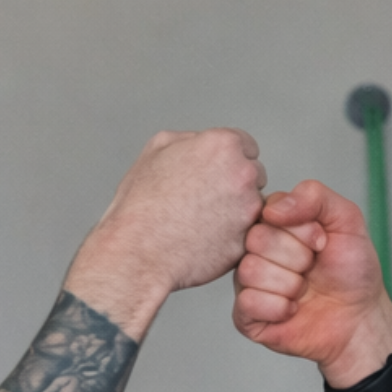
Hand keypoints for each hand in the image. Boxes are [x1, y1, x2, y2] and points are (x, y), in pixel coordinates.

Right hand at [69, 129, 267, 334]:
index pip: (246, 146)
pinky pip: (247, 234)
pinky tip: (204, 238)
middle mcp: (243, 173)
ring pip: (253, 206)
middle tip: (203, 199)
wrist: (138, 252)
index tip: (214, 173)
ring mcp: (249, 209)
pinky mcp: (248, 239)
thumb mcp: (155, 151)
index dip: (227, 160)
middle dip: (235, 184)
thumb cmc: (141, 205)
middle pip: (254, 175)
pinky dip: (232, 237)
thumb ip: (188, 139)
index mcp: (222, 145)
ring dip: (237, 211)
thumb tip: (199, 142)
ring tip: (200, 221)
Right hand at [232, 180, 391, 386]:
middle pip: (257, 239)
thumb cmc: (352, 272)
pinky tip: (292, 310)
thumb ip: (314, 196)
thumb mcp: (346, 220)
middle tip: (312, 269)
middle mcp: (257, 250)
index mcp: (275, 224)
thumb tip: (274, 208)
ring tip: (304, 290)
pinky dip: (279, 308)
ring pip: (250, 270)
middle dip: (298, 257)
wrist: (360, 319)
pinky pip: (247, 303)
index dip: (302, 230)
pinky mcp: (246, 315)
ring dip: (290, 284)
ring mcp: (248, 282)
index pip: (269, 211)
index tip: (321, 242)